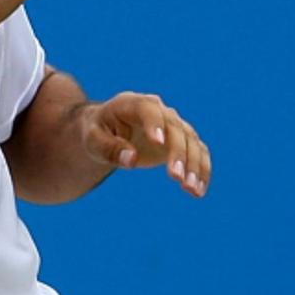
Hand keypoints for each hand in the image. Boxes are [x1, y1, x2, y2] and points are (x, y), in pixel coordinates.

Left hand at [78, 91, 210, 196]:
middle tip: (176, 177)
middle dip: (178, 153)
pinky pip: (198, 152)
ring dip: (194, 164)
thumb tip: (131, 159)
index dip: (154, 124)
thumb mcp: (92, 140)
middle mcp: (159, 111)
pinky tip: (199, 191)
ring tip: (192, 190)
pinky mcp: (182, 140)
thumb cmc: (97, 132)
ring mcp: (173, 124)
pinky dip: (201, 170)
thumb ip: (109, 148)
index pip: (148, 110)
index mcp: (132, 103)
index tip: (158, 143)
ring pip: (191, 141)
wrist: (108, 130)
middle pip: (175, 128)